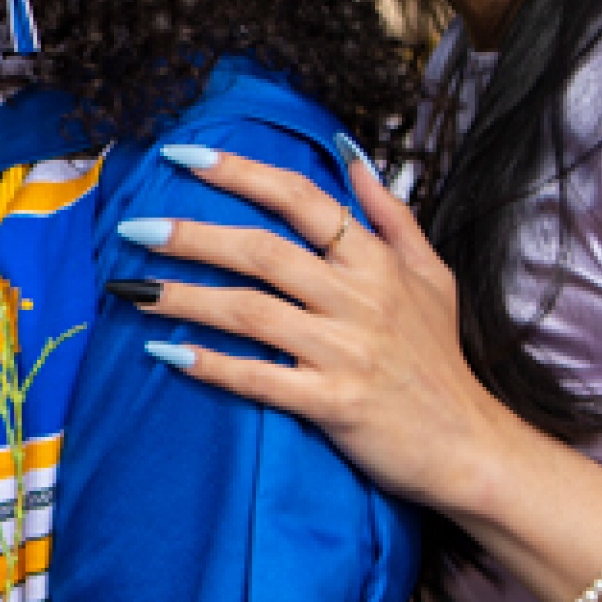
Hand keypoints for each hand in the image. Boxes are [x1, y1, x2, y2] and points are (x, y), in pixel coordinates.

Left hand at [119, 139, 537, 516]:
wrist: (469, 445)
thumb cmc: (440, 360)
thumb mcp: (431, 275)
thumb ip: (390, 214)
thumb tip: (352, 155)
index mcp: (376, 262)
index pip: (302, 200)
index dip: (240, 173)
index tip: (183, 157)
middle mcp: (359, 299)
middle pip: (263, 252)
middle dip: (192, 236)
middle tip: (136, 228)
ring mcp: (346, 352)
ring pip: (251, 312)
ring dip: (186, 298)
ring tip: (133, 291)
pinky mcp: (335, 403)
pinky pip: (261, 379)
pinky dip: (212, 366)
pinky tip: (168, 353)